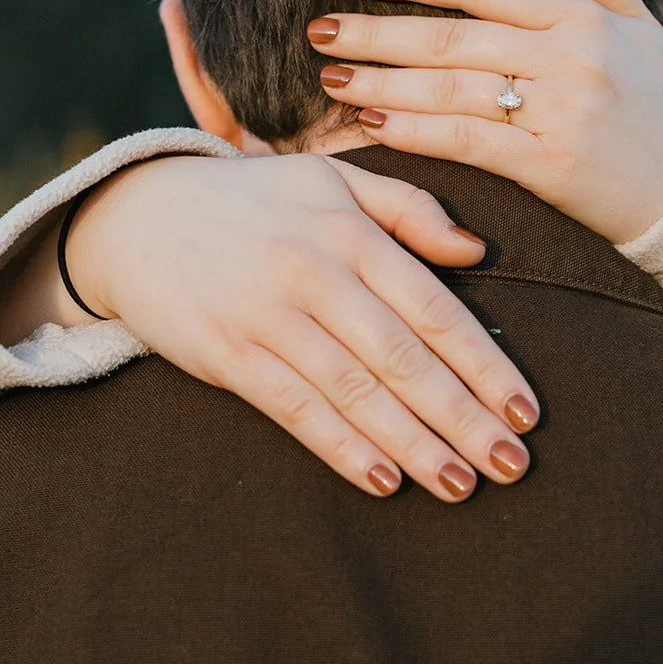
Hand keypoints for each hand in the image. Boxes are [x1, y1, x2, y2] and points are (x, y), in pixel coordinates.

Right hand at [0, 154, 538, 502]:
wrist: (135, 215)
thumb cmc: (251, 200)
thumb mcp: (331, 179)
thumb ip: (409, 208)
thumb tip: (479, 251)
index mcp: (350, 229)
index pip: (434, 306)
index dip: (486, 364)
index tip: (528, 411)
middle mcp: (313, 270)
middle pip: (403, 356)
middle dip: (464, 416)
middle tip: (513, 467)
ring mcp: (266, 314)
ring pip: (354, 390)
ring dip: (414, 443)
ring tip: (462, 484)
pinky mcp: (224, 352)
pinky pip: (293, 407)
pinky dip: (340, 446)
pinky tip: (384, 479)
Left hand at [308, 0, 662, 245]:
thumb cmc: (660, 105)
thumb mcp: (639, 24)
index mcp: (583, 18)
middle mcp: (572, 58)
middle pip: (455, 36)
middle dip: (379, 31)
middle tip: (317, 28)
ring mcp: (562, 112)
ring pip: (454, 88)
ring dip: (384, 82)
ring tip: (330, 77)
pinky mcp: (552, 166)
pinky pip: (470, 142)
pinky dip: (417, 132)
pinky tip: (371, 124)